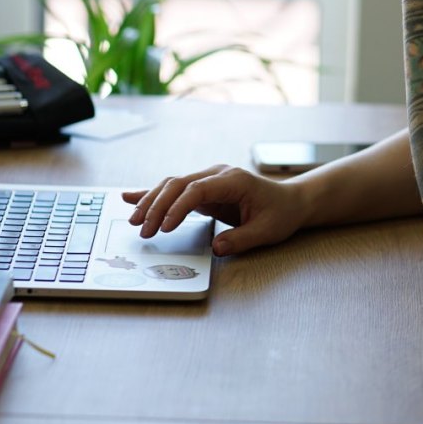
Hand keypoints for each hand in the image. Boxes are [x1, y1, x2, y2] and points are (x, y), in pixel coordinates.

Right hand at [123, 166, 305, 255]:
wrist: (290, 202)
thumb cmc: (280, 214)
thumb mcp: (266, 231)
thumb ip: (241, 239)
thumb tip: (216, 248)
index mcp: (233, 180)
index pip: (197, 189)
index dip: (178, 207)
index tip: (166, 228)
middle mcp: (217, 175)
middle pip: (178, 184)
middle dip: (157, 206)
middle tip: (142, 230)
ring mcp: (209, 180)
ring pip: (172, 185)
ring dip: (151, 201)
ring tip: (134, 221)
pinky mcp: (204, 190)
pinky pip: (175, 191)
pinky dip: (153, 195)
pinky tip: (131, 197)